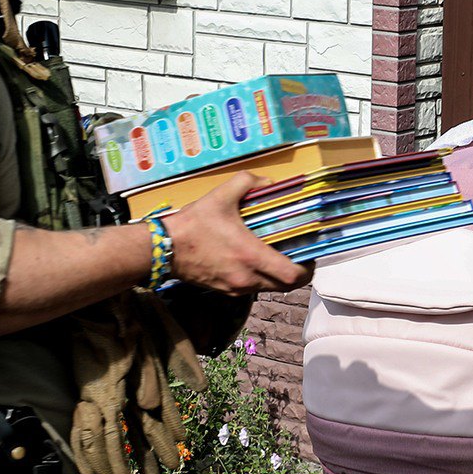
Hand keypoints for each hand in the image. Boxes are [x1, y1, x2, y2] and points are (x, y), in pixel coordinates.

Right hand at [165, 173, 310, 294]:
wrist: (163, 248)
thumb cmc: (193, 224)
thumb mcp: (221, 195)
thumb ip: (248, 182)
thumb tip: (268, 181)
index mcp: (251, 257)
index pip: (293, 276)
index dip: (308, 267)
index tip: (310, 254)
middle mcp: (247, 278)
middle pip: (286, 286)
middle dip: (297, 272)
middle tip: (298, 254)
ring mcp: (236, 289)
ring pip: (270, 288)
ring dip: (278, 276)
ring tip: (278, 255)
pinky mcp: (225, 292)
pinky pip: (252, 288)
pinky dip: (260, 278)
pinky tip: (254, 260)